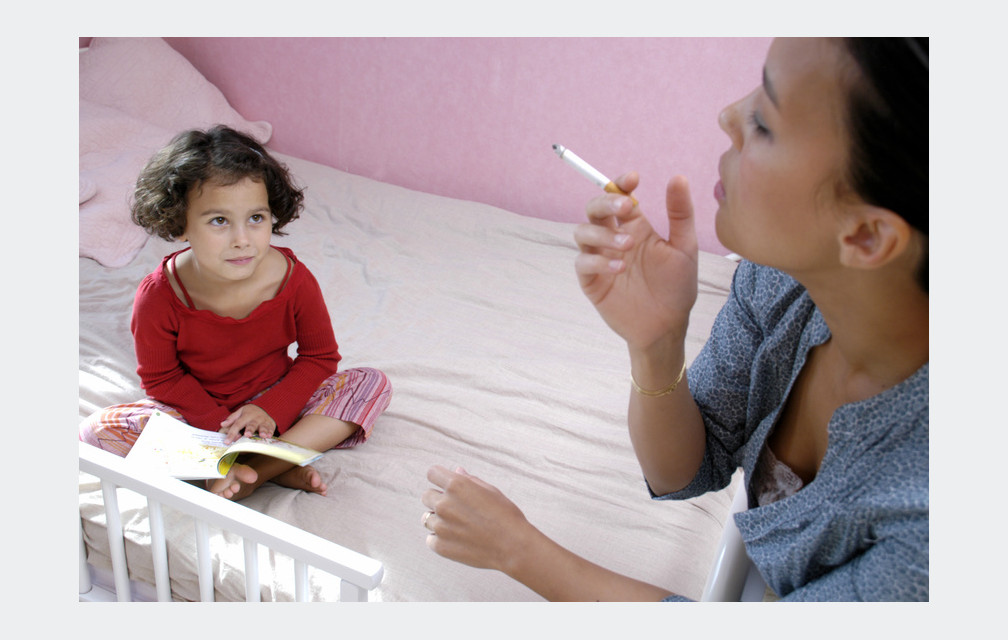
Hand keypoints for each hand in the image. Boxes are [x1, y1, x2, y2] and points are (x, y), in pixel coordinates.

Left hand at [220, 404, 275, 442]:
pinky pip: (271, 428)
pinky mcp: (270, 424)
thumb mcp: (239, 412)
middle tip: (247, 434)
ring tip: (262, 435)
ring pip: (263, 426)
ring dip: (263, 431)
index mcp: (245, 416)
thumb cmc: (248, 413)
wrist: (262, 407)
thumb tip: (222, 424)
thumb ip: (231, 419)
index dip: (232, 433)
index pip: (237, 424)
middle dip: (250, 429)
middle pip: (252, 424)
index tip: (227, 442)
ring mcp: (264, 421)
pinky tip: (269, 436)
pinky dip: (270, 432)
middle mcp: (255, 418)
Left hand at [421, 465, 530, 573]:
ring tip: (460, 526)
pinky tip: (457, 540)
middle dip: (438, 499)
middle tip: (458, 509)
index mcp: (456, 485)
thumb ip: (470, 480)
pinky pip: (430, 539)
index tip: (447, 486)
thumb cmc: (506, 516)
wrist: (514, 547)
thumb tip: (456, 471)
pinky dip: (440, 539)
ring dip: (439, 520)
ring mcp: (440, 526)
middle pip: (426, 495)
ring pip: (426, 518)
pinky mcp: (440, 546)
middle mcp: (444, 504)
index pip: (432, 473)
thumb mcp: (491, 491)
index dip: (440, 478)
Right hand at [573, 173, 698, 351]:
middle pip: (594, 208)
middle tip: (627, 206)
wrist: (667, 326)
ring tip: (628, 245)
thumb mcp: (685, 247)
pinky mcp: (592, 281)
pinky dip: (598, 260)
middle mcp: (614, 238)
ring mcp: (600, 259)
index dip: (620, 183)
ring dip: (602, 233)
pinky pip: (583, 262)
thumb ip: (681, 214)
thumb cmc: (677, 287)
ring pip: (582, 232)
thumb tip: (678, 177)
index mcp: (635, 227)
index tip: (633, 179)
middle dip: (606, 201)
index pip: (619, 196)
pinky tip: (620, 267)